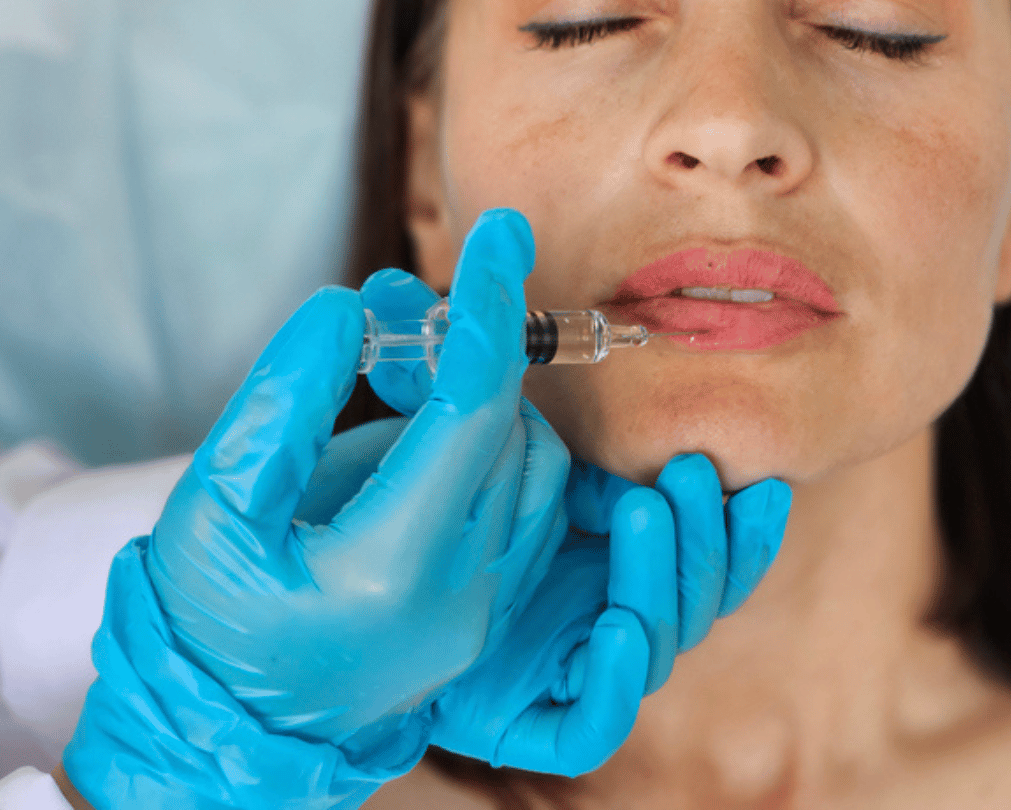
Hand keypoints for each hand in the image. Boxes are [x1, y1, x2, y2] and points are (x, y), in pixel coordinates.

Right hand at [62, 210, 579, 807]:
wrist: (223, 729)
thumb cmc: (201, 623)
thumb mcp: (213, 505)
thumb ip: (280, 403)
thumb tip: (347, 310)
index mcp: (393, 569)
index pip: (473, 410)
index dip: (489, 310)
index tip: (501, 231)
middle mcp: (464, 593)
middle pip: (510, 430)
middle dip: (468, 349)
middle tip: (398, 308)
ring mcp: (484, 610)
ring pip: (528, 465)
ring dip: (480, 397)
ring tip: (397, 365)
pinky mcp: (484, 610)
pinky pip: (518, 504)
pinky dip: (483, 444)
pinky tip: (416, 423)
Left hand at [354, 267, 791, 776]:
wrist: (306, 647)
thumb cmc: (364, 536)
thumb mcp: (405, 449)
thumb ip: (420, 382)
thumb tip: (396, 288)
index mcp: (581, 542)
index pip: (664, 518)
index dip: (698, 490)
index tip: (701, 441)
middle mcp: (588, 603)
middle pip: (687, 585)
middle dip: (704, 531)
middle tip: (687, 472)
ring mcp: (560, 663)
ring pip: (655, 644)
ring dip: (669, 581)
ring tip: (643, 512)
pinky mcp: (526, 720)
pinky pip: (590, 722)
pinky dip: (612, 684)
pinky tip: (610, 632)